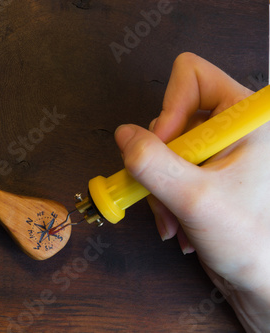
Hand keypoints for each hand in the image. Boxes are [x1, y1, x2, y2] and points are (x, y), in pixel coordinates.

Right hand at [115, 52, 269, 329]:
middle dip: (162, 162)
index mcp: (246, 117)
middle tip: (169, 193)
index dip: (169, 108)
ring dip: (161, 187)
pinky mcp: (204, 171)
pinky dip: (164, 196)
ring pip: (163, 148)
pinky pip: (165, 169)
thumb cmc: (249, 240)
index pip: (192, 76)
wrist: (260, 280)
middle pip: (171, 117)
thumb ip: (153, 164)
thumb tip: (123, 135)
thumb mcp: (196, 199)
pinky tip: (178, 223)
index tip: (166, 147)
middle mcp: (231, 126)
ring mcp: (216, 150)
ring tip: (176, 218)